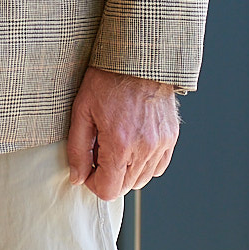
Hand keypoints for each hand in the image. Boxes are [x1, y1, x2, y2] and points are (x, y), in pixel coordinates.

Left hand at [65, 66, 179, 200]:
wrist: (138, 59)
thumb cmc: (107, 79)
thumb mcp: (81, 111)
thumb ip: (77, 149)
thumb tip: (78, 178)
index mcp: (120, 143)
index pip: (108, 190)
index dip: (93, 183)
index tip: (88, 167)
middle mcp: (144, 148)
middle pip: (125, 187)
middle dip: (108, 175)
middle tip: (99, 150)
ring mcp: (161, 144)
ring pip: (142, 180)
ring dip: (125, 171)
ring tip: (115, 144)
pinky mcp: (170, 138)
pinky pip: (157, 167)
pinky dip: (143, 163)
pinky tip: (132, 144)